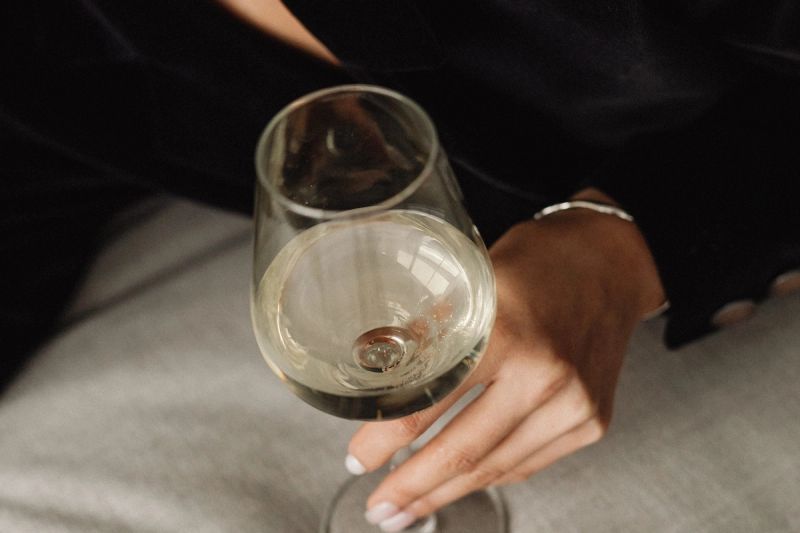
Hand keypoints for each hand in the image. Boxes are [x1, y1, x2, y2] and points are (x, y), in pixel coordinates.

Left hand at [344, 191, 665, 530]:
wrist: (611, 263)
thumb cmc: (540, 262)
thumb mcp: (473, 279)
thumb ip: (430, 329)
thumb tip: (376, 373)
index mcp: (506, 331)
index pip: (430, 402)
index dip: (386, 440)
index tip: (360, 458)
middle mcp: (545, 375)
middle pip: (464, 452)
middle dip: (413, 489)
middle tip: (381, 509)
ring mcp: (573, 405)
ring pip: (496, 468)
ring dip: (447, 493)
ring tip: (410, 509)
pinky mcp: (591, 423)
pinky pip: (527, 463)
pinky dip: (488, 475)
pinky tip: (460, 483)